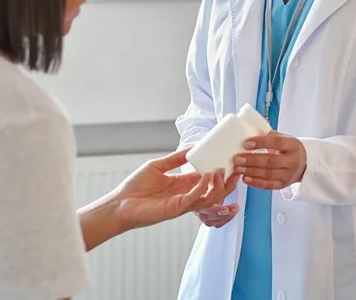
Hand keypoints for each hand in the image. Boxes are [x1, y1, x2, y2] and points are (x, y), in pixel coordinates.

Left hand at [113, 148, 239, 230]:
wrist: (120, 204)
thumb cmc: (135, 187)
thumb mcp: (158, 166)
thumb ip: (176, 158)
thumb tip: (192, 146)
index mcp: (183, 185)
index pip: (207, 178)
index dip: (219, 170)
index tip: (228, 159)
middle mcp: (186, 195)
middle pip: (215, 191)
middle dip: (227, 182)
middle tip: (235, 168)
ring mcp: (183, 203)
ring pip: (210, 198)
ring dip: (218, 185)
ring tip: (220, 170)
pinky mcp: (176, 208)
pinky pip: (195, 198)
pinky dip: (202, 187)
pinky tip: (205, 175)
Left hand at [233, 131, 306, 190]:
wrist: (303, 164)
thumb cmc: (288, 149)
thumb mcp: (284, 138)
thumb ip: (268, 135)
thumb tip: (248, 132)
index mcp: (293, 145)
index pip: (277, 142)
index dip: (261, 143)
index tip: (246, 143)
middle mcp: (293, 161)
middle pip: (271, 161)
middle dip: (252, 160)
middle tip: (238, 158)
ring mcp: (289, 174)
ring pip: (268, 174)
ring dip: (251, 171)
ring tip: (238, 168)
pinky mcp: (283, 184)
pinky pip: (268, 185)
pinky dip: (255, 182)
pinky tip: (245, 178)